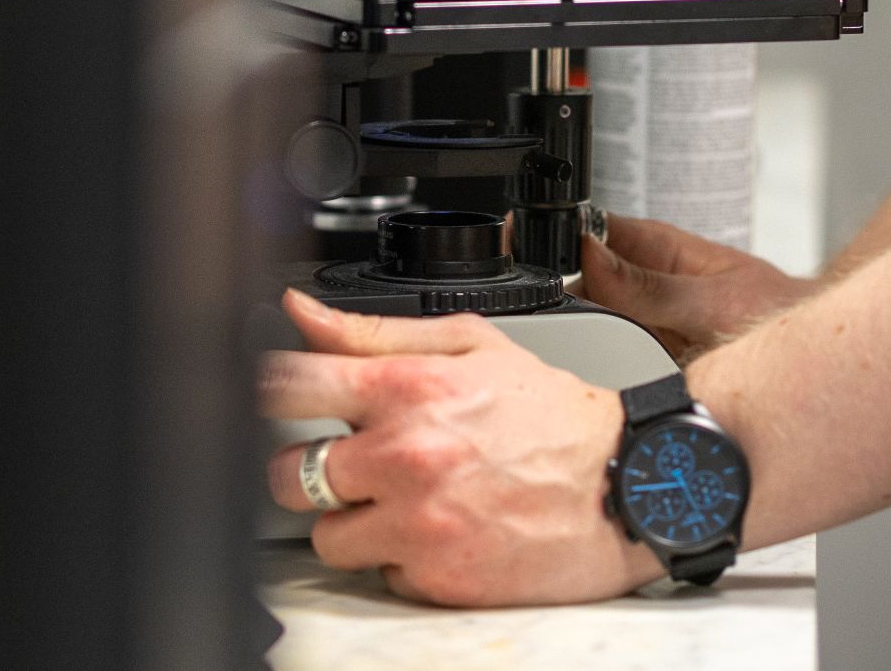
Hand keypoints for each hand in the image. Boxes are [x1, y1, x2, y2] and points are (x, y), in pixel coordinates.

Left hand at [259, 287, 652, 606]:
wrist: (622, 486)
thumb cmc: (550, 415)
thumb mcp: (470, 346)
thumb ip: (373, 333)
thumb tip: (299, 311)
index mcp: (407, 391)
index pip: (287, 386)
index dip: (268, 391)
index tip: (272, 398)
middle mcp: (404, 458)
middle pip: (289, 474)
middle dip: (309, 467)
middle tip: (348, 461)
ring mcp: (417, 525)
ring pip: (326, 536)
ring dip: (351, 520)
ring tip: (398, 500)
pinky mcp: (437, 579)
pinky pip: (379, 574)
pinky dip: (398, 558)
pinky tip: (435, 530)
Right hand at [576, 213, 809, 363]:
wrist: (808, 359)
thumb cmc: (777, 313)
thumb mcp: (714, 301)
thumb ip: (650, 287)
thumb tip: (590, 257)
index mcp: (657, 246)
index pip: (590, 232)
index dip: (560, 249)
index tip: (549, 276)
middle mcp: (644, 280)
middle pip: (581, 285)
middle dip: (571, 308)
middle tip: (585, 332)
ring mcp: (642, 320)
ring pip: (591, 327)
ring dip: (589, 345)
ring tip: (617, 361)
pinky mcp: (646, 357)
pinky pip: (612, 362)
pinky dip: (609, 373)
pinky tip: (623, 380)